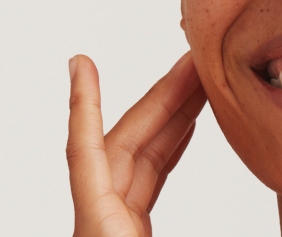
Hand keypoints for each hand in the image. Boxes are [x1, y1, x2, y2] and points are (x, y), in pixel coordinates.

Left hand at [66, 52, 207, 236]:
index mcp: (97, 228)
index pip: (85, 152)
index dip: (85, 103)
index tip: (81, 63)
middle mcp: (100, 222)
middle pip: (126, 143)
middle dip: (163, 98)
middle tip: (195, 64)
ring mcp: (114, 227)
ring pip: (141, 159)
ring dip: (170, 119)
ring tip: (201, 87)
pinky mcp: (130, 235)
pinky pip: (147, 182)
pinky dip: (166, 151)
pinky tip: (183, 133)